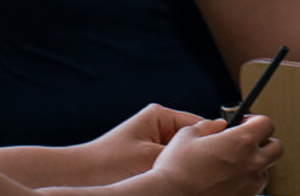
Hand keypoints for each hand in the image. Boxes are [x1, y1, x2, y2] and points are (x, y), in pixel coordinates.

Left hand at [81, 104, 202, 183]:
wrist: (75, 179)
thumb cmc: (108, 165)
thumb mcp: (151, 158)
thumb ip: (184, 152)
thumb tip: (214, 148)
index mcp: (161, 116)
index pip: (200, 125)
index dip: (212, 142)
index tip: (224, 157)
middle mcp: (158, 126)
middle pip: (191, 141)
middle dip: (195, 157)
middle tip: (201, 173)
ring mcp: (153, 142)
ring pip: (180, 155)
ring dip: (180, 167)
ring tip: (180, 179)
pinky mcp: (146, 159)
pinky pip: (167, 165)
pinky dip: (169, 174)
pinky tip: (170, 185)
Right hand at [148, 115, 280, 195]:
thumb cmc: (175, 168)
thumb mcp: (187, 134)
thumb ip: (208, 126)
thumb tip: (218, 126)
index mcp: (242, 141)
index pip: (267, 124)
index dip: (256, 121)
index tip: (245, 123)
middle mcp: (251, 163)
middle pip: (276, 147)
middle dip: (264, 142)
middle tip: (247, 142)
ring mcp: (249, 185)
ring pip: (265, 170)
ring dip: (255, 164)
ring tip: (233, 164)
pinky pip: (253, 188)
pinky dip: (245, 182)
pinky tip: (227, 180)